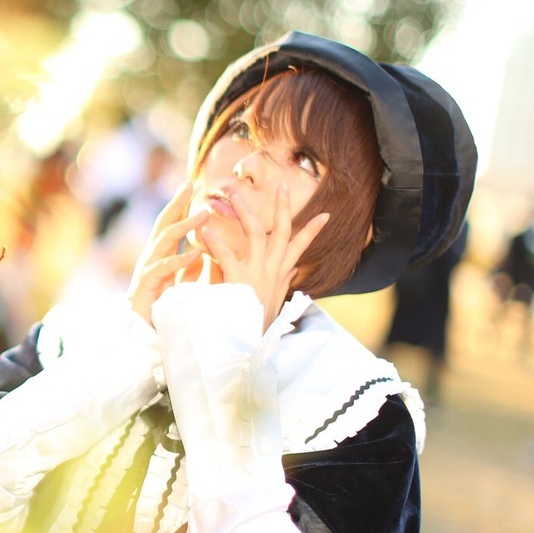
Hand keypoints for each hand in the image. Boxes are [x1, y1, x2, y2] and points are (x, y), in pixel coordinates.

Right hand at [127, 183, 208, 323]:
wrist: (139, 333)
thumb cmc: (159, 308)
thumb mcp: (178, 284)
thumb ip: (188, 268)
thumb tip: (204, 253)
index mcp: (159, 255)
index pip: (169, 224)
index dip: (179, 205)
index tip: (190, 185)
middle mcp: (151, 257)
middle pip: (163, 224)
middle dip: (176, 203)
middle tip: (190, 184)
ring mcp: (147, 268)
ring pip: (164, 241)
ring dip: (185, 226)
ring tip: (204, 214)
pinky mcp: (147, 285)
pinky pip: (163, 268)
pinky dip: (179, 260)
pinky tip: (195, 252)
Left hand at [198, 182, 329, 329]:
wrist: (244, 346)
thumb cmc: (255, 322)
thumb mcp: (275, 299)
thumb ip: (283, 279)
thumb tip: (293, 267)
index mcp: (279, 273)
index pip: (300, 247)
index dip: (313, 230)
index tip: (327, 214)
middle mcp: (272, 270)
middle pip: (282, 231)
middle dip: (284, 207)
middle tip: (283, 187)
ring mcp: (258, 274)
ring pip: (257, 234)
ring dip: (246, 212)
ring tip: (234, 195)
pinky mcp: (239, 282)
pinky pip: (227, 257)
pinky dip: (216, 242)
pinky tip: (206, 230)